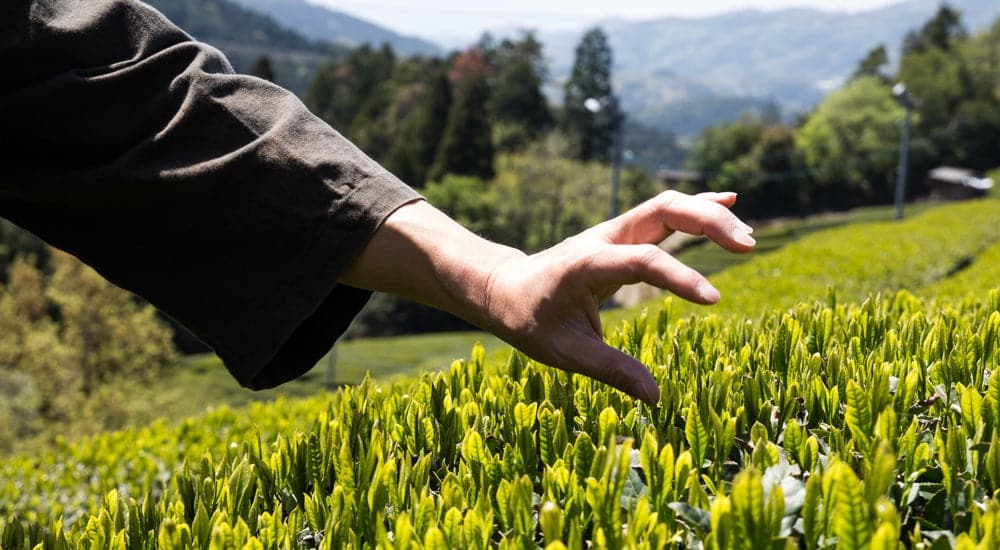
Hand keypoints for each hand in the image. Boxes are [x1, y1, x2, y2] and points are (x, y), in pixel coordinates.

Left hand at [340, 191, 754, 406]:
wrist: (504, 289)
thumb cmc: (530, 321)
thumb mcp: (565, 352)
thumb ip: (611, 370)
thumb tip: (655, 398)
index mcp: (586, 263)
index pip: (642, 260)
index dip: (680, 277)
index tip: (714, 300)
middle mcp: (602, 238)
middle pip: (662, 210)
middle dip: (707, 221)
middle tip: (748, 245)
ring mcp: (612, 232)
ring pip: (665, 206)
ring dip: (708, 214)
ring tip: (747, 237)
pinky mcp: (620, 236)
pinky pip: (661, 215)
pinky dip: (695, 209)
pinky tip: (727, 204)